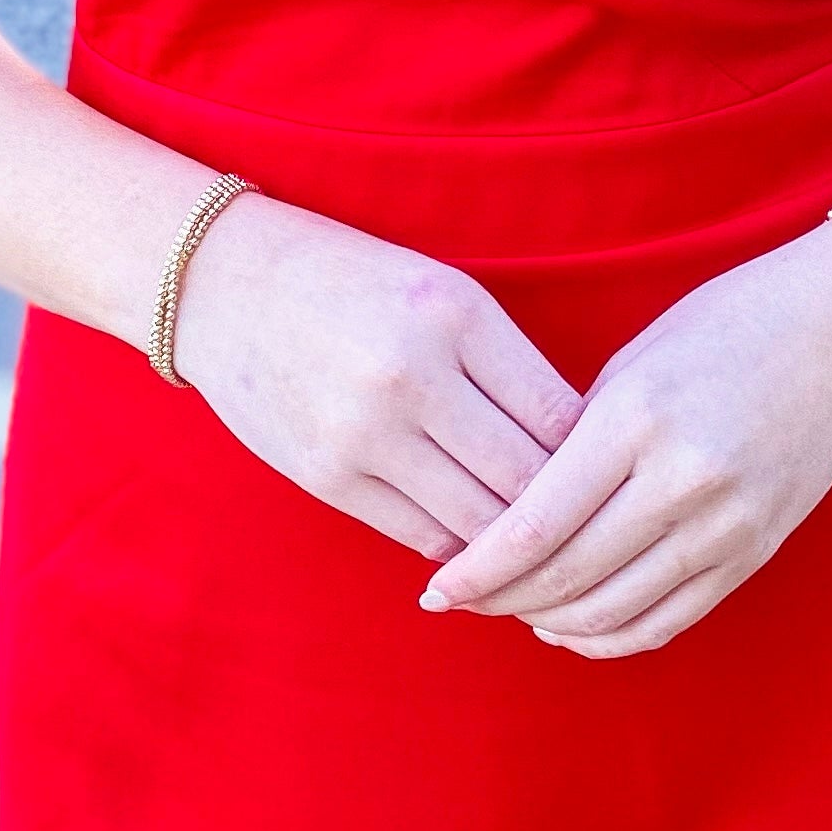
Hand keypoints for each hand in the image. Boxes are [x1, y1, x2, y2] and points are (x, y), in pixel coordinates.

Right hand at [172, 194, 583, 559]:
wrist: (224, 285)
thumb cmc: (355, 284)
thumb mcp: (444, 294)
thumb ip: (507, 366)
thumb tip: (577, 454)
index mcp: (454, 314)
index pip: (560, 416)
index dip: (594, 455)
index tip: (607, 471)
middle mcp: (411, 375)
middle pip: (526, 480)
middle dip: (565, 511)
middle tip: (591, 527)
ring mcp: (364, 433)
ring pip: (477, 522)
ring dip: (514, 541)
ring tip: (543, 546)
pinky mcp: (327, 477)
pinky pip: (421, 535)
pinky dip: (459, 546)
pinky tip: (478, 541)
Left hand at [417, 215, 831, 656]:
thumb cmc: (729, 324)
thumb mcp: (636, 361)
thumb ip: (576, 437)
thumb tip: (513, 511)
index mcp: (639, 419)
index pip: (537, 524)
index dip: (477, 569)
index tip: (435, 588)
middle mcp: (685, 480)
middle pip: (568, 577)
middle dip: (502, 601)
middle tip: (462, 602)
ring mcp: (729, 524)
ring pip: (615, 612)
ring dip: (552, 623)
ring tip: (514, 611)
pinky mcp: (757, 551)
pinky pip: (670, 620)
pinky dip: (612, 636)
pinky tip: (574, 626)